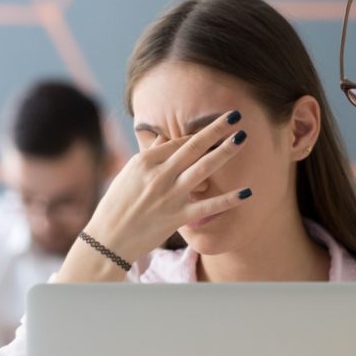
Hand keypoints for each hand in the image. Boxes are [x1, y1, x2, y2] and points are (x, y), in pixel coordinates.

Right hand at [82, 110, 251, 263]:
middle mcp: (159, 175)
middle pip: (193, 147)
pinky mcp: (177, 217)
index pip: (178, 142)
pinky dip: (227, 199)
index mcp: (145, 162)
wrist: (108, 240)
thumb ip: (149, 156)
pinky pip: (207, 207)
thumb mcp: (128, 174)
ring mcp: (169, 196)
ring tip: (242, 138)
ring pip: (203, 169)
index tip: (217, 125)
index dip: (199, 133)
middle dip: (215, 129)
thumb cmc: (116, 206)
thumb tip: (162, 138)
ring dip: (224, 152)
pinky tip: (246, 192)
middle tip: (235, 116)